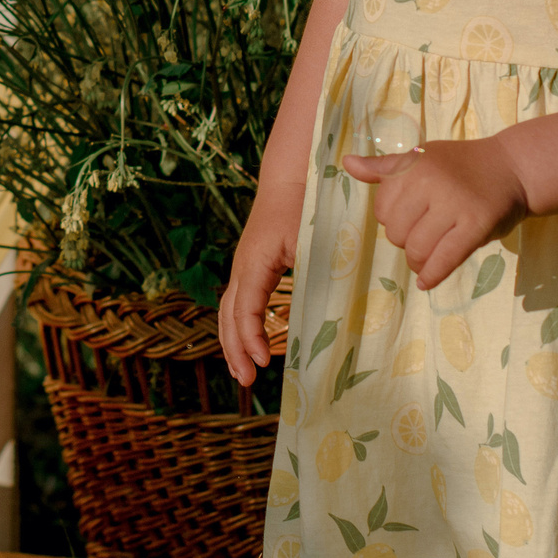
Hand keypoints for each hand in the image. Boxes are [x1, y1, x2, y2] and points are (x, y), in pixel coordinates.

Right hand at [217, 181, 301, 381]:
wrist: (290, 176)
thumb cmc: (306, 205)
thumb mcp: (313, 238)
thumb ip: (317, 271)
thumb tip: (330, 312)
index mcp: (254, 261)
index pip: (245, 307)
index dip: (251, 337)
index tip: (263, 363)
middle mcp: (242, 266)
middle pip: (228, 315)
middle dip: (235, 350)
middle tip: (248, 381)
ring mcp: (243, 267)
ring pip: (227, 311)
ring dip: (232, 343)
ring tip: (242, 373)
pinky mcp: (251, 268)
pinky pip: (237, 303)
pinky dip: (239, 328)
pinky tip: (250, 346)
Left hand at [340, 140, 529, 288]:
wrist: (511, 168)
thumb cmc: (460, 166)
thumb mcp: (420, 159)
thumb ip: (383, 168)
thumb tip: (346, 163)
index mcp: (411, 165)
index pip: (382, 210)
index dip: (393, 220)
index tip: (412, 216)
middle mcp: (429, 182)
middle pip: (396, 233)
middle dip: (406, 242)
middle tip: (424, 235)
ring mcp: (454, 204)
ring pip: (417, 249)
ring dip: (418, 261)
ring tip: (428, 257)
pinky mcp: (476, 224)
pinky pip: (445, 258)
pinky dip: (432, 275)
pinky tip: (426, 282)